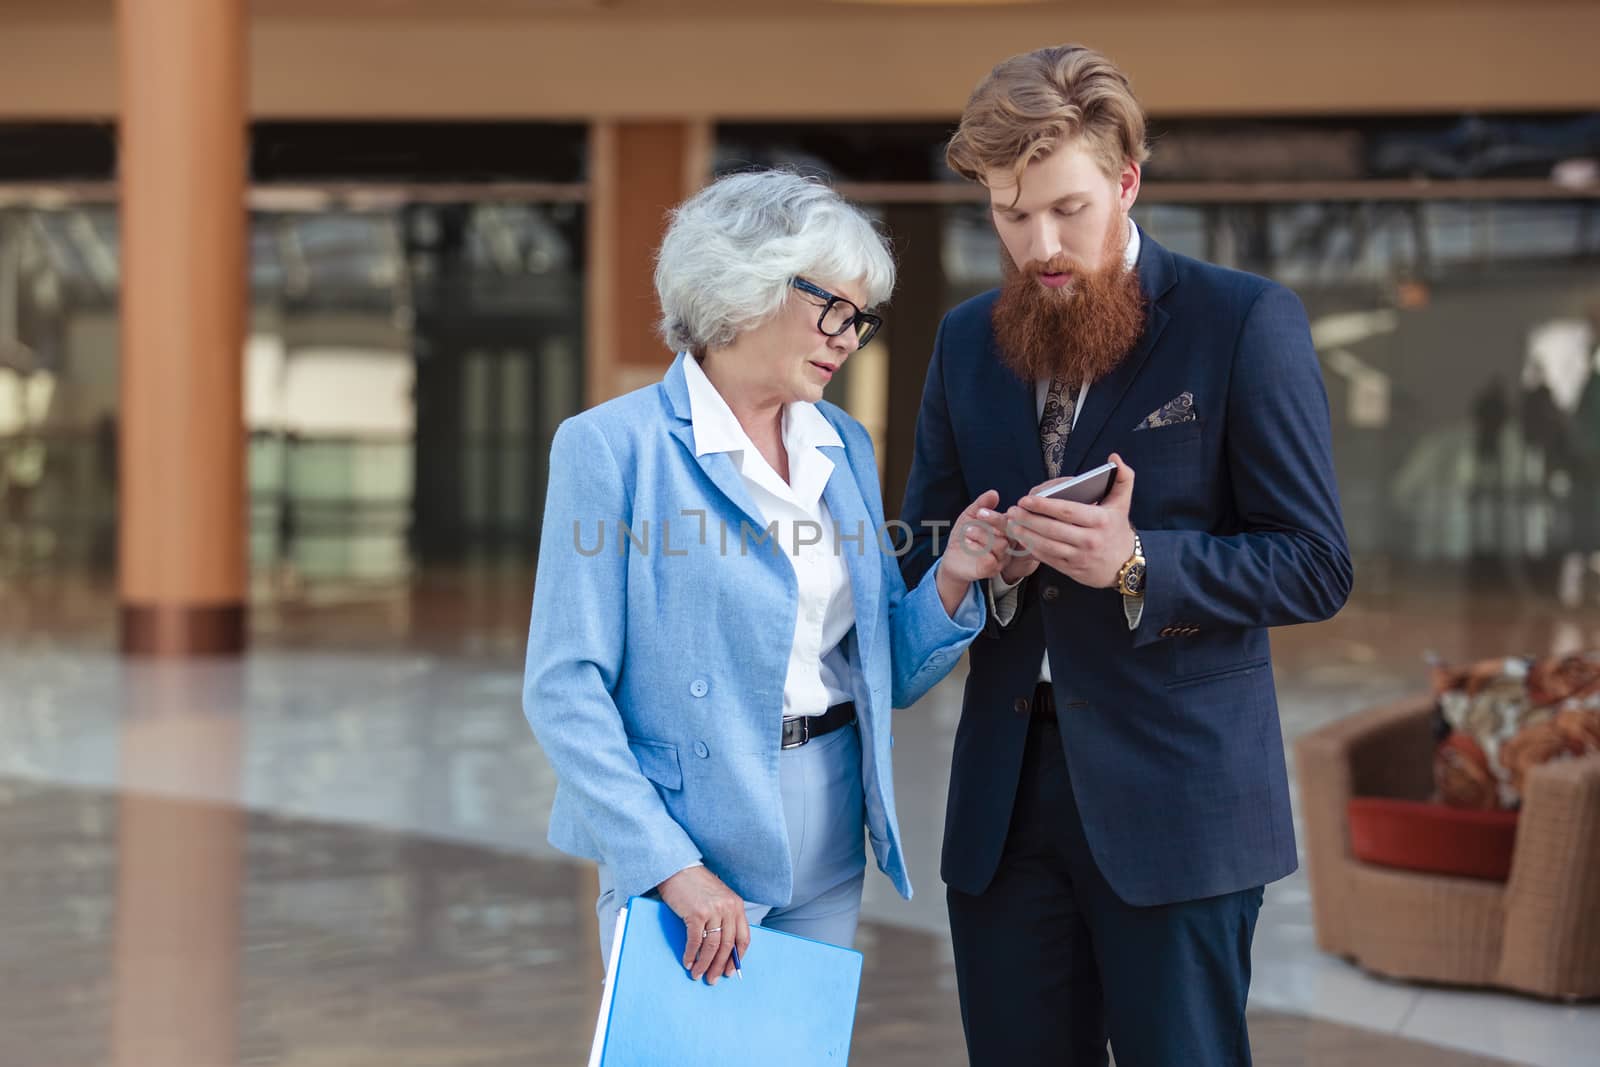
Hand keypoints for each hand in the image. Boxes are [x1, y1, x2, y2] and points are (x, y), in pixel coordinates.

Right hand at [656, 865, 750, 983]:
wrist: (677, 868)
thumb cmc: (695, 885)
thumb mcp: (717, 899)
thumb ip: (723, 918)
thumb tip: (722, 949)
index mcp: (736, 906)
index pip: (743, 938)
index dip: (736, 958)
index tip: (729, 972)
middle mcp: (728, 908)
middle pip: (727, 946)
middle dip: (719, 966)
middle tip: (712, 979)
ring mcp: (713, 910)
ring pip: (712, 946)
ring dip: (704, 964)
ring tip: (697, 975)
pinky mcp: (696, 913)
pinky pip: (696, 941)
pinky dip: (691, 955)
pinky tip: (687, 962)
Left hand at [936, 491, 1012, 614]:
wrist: (951, 558)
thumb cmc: (964, 537)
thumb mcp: (970, 516)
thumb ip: (981, 504)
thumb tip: (994, 493)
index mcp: (1005, 531)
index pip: (1012, 521)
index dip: (997, 515)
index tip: (981, 511)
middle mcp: (1007, 545)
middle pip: (1010, 531)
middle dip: (992, 521)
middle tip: (977, 516)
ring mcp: (1000, 559)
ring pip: (1001, 545)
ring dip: (982, 535)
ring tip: (968, 531)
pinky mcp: (990, 570)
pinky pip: (991, 560)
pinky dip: (978, 550)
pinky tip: (968, 544)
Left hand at [1006, 454, 1136, 588]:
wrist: (1125, 564)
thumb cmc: (1117, 528)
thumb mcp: (1123, 502)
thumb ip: (1123, 477)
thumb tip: (1114, 457)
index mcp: (1100, 521)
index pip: (1067, 511)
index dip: (1043, 505)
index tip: (1025, 499)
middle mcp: (1090, 540)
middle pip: (1052, 529)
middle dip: (1029, 519)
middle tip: (1012, 510)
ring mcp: (1080, 557)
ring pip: (1047, 546)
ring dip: (1026, 535)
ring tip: (1012, 524)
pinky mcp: (1072, 569)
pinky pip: (1048, 559)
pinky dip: (1033, 549)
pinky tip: (1022, 539)